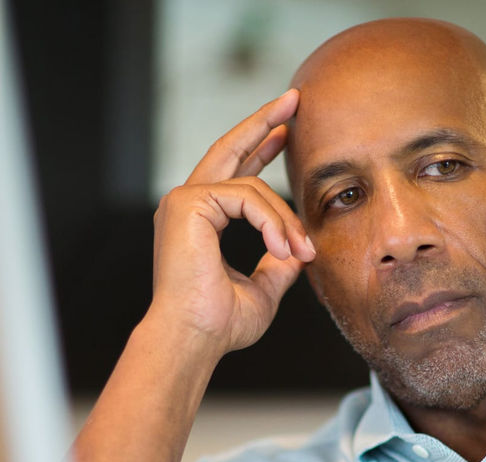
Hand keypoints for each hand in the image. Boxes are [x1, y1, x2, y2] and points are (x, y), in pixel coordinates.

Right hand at [147, 89, 312, 355]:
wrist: (192, 339)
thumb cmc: (218, 324)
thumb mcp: (262, 290)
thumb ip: (277, 264)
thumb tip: (299, 251)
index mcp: (198, 221)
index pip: (233, 174)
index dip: (260, 149)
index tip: (286, 133)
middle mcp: (186, 204)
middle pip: (229, 148)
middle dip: (264, 122)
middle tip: (294, 99)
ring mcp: (183, 200)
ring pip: (252, 186)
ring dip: (285, 219)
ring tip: (302, 251)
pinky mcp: (187, 204)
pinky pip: (247, 196)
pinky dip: (272, 221)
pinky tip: (283, 246)